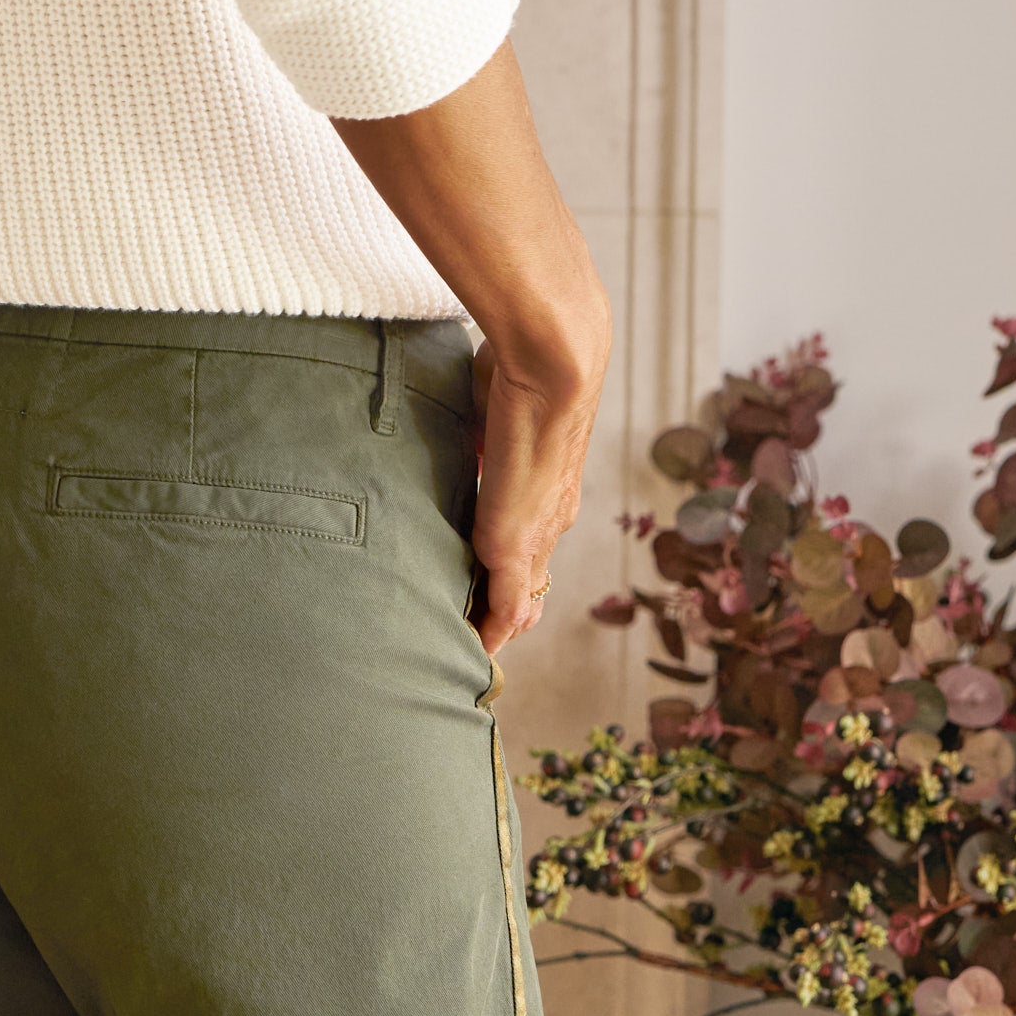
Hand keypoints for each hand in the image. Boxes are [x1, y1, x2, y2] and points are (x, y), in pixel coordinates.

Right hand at [335, 46, 610, 654]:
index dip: (523, 503)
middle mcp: (557, 443)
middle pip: (538, 518)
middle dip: (524, 569)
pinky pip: (512, 568)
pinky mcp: (527, 506)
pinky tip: (494, 630)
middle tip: (507, 609)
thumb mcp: (491, 265)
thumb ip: (475, 247)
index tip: (508, 537)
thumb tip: (455, 188)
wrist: (545, 299)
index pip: (535, 460)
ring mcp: (547, 478)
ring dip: (513, 596)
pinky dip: (503, 603)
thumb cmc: (511, 262)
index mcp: (550, 391)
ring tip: (496, 633)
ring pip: (530, 552)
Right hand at [470, 318, 607, 652]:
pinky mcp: (517, 544)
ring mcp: (538, 534)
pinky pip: (505, 607)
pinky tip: (476, 652)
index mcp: (545, 490)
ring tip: (471, 650)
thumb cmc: (517, 368)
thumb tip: (464, 429)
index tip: (481, 602)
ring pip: (522, 599)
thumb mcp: (489, 405)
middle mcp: (550, 518)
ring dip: (498, 626)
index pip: (528, 550)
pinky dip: (491, 633)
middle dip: (505, 613)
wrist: (552, 363)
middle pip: (530, 583)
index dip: (507, 578)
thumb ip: (477, 424)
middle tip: (475, 639)